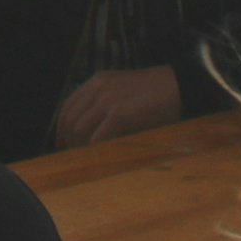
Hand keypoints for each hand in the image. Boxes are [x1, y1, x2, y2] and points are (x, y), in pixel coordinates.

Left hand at [53, 66, 184, 147]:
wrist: (179, 87)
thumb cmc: (154, 94)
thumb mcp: (123, 91)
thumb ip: (105, 103)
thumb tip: (89, 130)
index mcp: (97, 81)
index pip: (68, 105)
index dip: (61, 127)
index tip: (62, 143)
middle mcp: (98, 88)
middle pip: (70, 119)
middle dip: (68, 141)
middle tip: (73, 156)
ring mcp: (107, 100)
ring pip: (79, 129)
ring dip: (80, 147)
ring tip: (87, 159)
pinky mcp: (119, 114)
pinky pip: (97, 137)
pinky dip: (94, 150)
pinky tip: (98, 158)